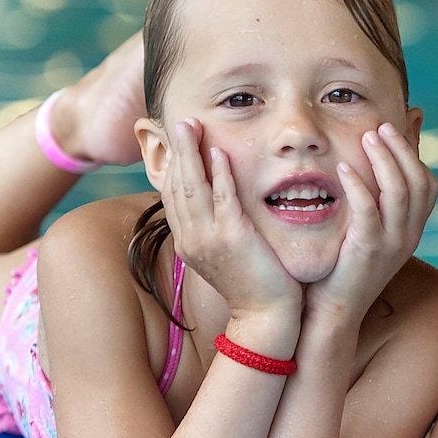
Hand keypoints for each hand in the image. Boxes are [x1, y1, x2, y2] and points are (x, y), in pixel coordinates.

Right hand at [162, 118, 299, 320]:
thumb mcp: (225, 254)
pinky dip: (219, 174)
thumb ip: (216, 228)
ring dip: (192, 153)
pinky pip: (223, 198)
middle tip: (180, 121)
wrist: (266, 316)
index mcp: (188, 241)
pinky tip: (219, 152)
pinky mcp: (233, 238)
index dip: (173, 165)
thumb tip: (217, 207)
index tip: (176, 140)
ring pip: (193, 187)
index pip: (172, 195)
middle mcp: (191, 238)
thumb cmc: (252, 283)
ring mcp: (208, 239)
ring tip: (192, 125)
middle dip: (178, 151)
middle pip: (177, 185)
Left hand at [304, 123, 437, 325]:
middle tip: (380, 126)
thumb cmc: (344, 268)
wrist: (335, 313)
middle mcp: (410, 235)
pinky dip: (359, 185)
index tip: (396, 127)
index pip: (429, 184)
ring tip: (367, 136)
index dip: (415, 153)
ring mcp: (393, 243)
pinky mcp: (368, 250)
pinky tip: (343, 169)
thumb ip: (374, 202)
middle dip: (402, 148)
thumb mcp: (368, 232)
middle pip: (419, 181)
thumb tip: (370, 169)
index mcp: (412, 230)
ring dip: (385, 158)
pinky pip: (369, 210)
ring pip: (400, 190)